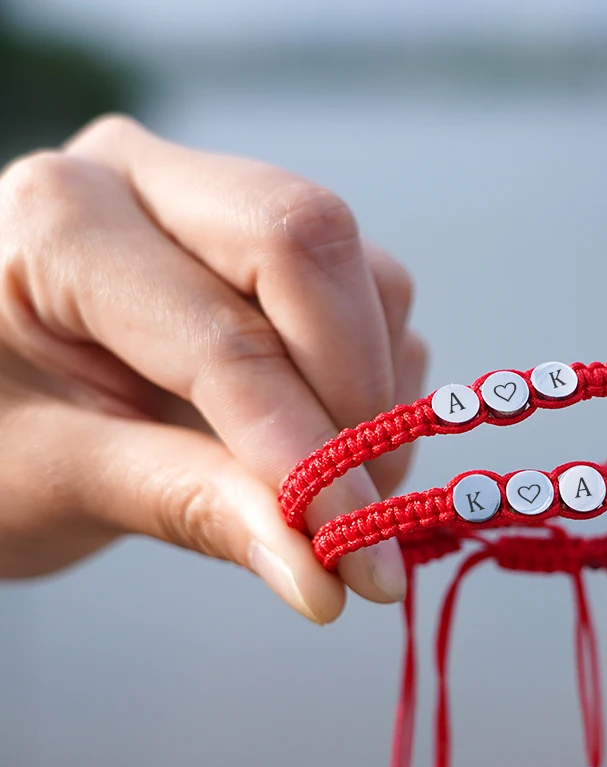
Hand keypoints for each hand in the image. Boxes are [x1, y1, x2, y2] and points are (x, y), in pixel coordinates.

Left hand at [0, 115, 426, 622]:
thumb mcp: (63, 479)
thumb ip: (194, 510)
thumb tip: (323, 577)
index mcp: (63, 224)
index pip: (225, 334)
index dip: (303, 448)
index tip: (352, 547)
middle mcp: (150, 182)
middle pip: (309, 244)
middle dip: (356, 391)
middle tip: (361, 508)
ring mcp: (221, 207)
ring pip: (361, 274)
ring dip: (376, 396)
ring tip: (334, 491)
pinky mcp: (274, 250)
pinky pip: (375, 300)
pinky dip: (379, 385)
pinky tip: (330, 444)